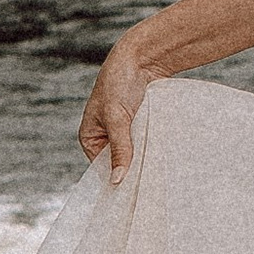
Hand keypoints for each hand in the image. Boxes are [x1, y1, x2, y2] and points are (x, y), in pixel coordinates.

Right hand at [78, 25, 163, 177]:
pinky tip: (163, 160)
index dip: (115, 180)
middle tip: (148, 188)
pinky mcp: (140, 126)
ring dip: (144, 160)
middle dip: (132, 171)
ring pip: (134, 154)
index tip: (132, 196)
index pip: (101, 168)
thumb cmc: (120, 82)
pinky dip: (153, 149)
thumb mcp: (118, 118)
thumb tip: (117, 180)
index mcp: (90, 137)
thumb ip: (120, 148)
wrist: (142, 57)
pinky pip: (146, 143)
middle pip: (119, 163)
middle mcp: (105, 137)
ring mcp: (124, 132)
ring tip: (157, 175)